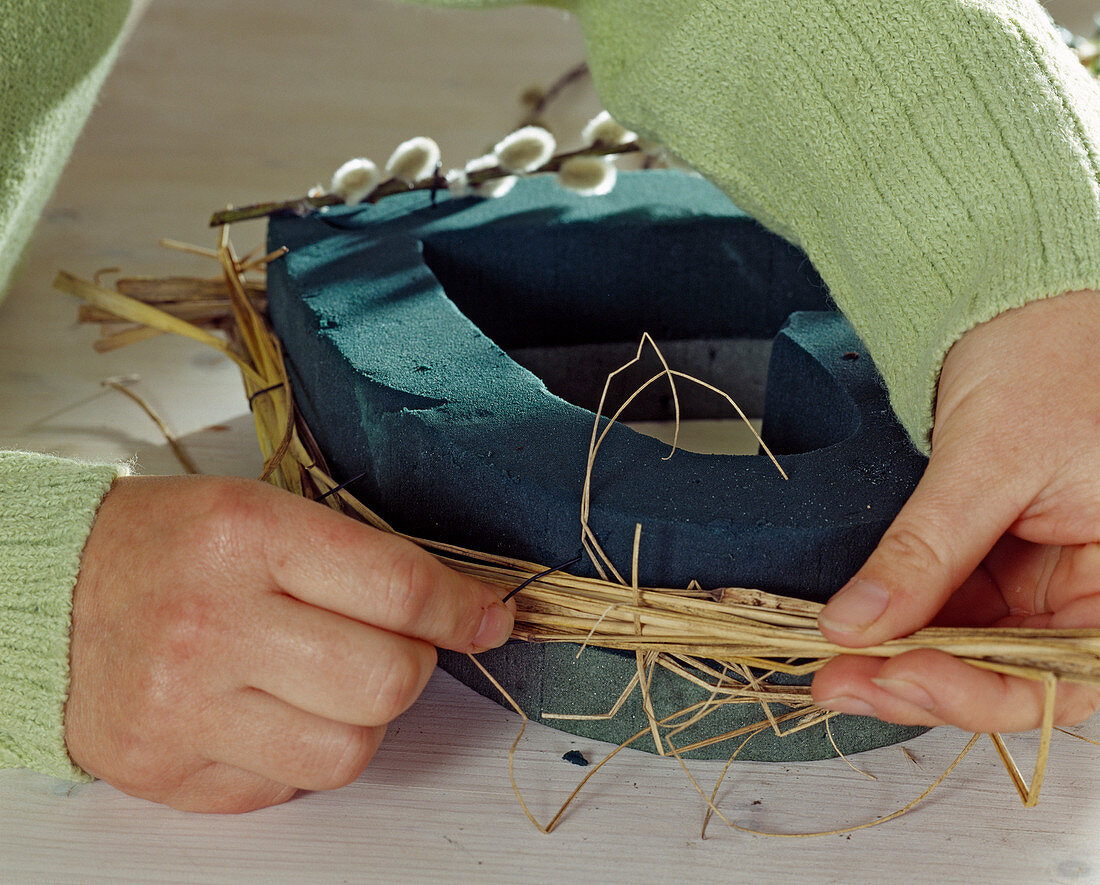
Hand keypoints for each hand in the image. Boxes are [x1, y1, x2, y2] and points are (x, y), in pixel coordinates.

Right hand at [64, 475, 513, 811]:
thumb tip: (470, 611)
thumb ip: (364, 562)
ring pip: (348, 753)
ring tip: (320, 683)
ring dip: (360, 721)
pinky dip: (297, 756)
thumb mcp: (266, 513)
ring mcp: (181, 707)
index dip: (464, 609)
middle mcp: (211, 624)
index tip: (489, 617)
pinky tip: (264, 712)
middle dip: (412, 666)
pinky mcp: (162, 770)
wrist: (52, 595)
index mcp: (246, 537)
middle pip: (386, 682)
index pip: (398, 589)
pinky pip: (286, 789)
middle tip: (389, 646)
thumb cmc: (174, 546)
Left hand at [812, 289, 1099, 731]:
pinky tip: (854, 629)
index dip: (978, 692)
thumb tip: (859, 623)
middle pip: (1009, 675)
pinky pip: (948, 612)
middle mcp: (1089, 591)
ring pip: (969, 652)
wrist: (1024, 308)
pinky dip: (899, 623)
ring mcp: (1042, 582)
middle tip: (839, 680)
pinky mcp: (997, 565)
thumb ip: (927, 551)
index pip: (1061, 677)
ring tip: (832, 662)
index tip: (896, 676)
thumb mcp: (988, 461)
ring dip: (898, 660)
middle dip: (919, 683)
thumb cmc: (1047, 358)